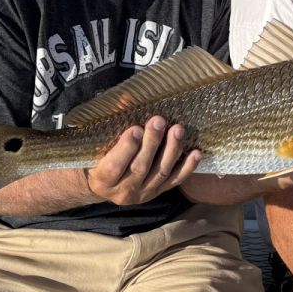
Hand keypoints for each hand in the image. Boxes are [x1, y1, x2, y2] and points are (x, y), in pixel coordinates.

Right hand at [85, 116, 199, 205]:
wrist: (105, 186)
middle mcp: (123, 191)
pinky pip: (175, 181)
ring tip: (178, 130)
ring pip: (160, 173)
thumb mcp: (96, 145)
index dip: (126, 148)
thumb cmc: (98, 158)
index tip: (136, 128)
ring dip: (171, 150)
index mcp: (102, 180)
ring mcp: (143, 193)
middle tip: (159, 121)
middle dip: (152, 143)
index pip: (114, 166)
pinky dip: (187, 168)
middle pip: (140, 167)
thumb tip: (127, 98)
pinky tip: (196, 153)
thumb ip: (110, 123)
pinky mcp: (158, 193)